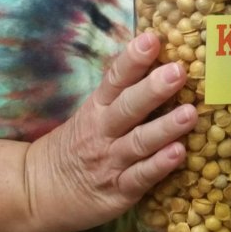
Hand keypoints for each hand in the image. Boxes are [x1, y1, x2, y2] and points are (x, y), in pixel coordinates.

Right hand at [23, 33, 195, 231]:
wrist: (40, 191)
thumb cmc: (78, 144)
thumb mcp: (93, 113)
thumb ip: (123, 93)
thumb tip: (160, 60)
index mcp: (97, 107)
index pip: (115, 78)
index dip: (133, 59)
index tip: (152, 39)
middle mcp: (103, 131)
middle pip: (128, 107)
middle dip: (153, 89)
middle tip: (178, 71)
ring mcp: (110, 161)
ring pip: (139, 142)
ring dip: (165, 127)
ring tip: (190, 113)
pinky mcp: (118, 192)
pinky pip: (141, 177)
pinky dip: (159, 166)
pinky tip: (179, 153)